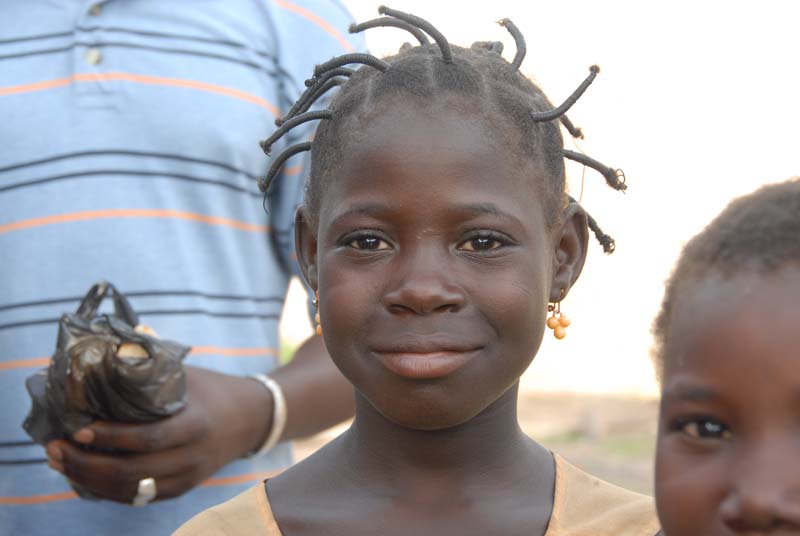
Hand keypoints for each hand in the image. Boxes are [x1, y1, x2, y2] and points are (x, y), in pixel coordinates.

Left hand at [45, 366, 272, 503]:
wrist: (250, 418)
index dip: (110, 438)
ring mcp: (187, 477)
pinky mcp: (181, 488)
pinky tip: (83, 476)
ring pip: (130, 491)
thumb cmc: (211, 389)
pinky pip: (138, 498)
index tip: (78, 430)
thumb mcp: (185, 374)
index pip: (148, 439)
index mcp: (195, 425)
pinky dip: (106, 490)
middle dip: (86, 463)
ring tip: (61, 462)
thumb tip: (102, 353)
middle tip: (56, 448)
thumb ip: (149, 369)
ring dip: (89, 479)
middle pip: (132, 472)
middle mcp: (192, 457)